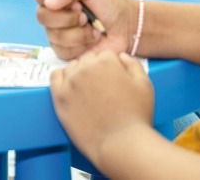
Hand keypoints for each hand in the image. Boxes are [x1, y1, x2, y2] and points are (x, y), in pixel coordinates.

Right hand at [35, 0, 136, 59]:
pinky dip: (81, 45)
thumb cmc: (110, 4)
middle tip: (85, 16)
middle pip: (42, 17)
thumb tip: (48, 3)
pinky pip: (63, 50)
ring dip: (78, 33)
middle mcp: (54, 14)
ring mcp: (58, 33)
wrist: (128, 27)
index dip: (53, 0)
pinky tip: (92, 39)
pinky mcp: (66, 51)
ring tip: (93, 28)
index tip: (75, 2)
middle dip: (67, 18)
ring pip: (53, 36)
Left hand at [50, 50, 153, 164]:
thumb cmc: (136, 117)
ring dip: (79, 73)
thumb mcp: (145, 85)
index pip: (106, 55)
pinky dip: (62, 79)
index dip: (112, 67)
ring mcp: (70, 82)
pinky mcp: (59, 97)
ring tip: (89, 92)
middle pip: (88, 59)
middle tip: (103, 88)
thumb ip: (133, 65)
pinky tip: (70, 88)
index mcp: (106, 61)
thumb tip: (121, 56)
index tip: (114, 80)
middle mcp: (85, 68)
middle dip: (96, 69)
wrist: (121, 144)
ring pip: (72, 67)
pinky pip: (55, 77)